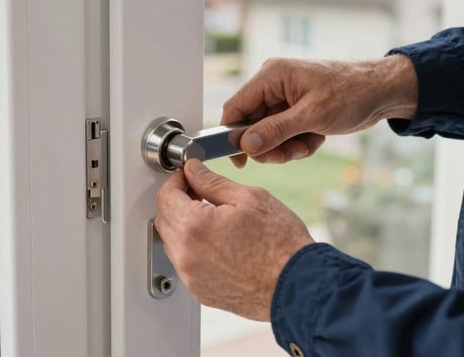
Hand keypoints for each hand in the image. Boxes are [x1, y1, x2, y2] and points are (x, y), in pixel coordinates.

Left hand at [154, 159, 313, 320]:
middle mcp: (186, 255)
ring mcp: (192, 277)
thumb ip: (212, 182)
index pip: (165, 196)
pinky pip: (185, 264)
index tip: (187, 177)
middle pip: (164, 220)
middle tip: (200, 194)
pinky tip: (219, 242)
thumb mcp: (249, 198)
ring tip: (214, 219)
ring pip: (173, 243)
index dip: (175, 181)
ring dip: (184, 227)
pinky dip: (193, 250)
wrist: (299, 286)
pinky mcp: (201, 291)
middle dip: (177, 203)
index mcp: (194, 226)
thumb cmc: (281, 245)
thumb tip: (193, 171)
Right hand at [222, 55, 417, 166]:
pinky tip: (316, 138)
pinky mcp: (296, 111)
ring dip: (286, 147)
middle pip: (251, 126)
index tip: (240, 160)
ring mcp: (284, 99)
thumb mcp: (312, 115)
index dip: (232, 135)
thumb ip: (276, 130)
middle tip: (291, 152)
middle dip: (270, 145)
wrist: (383, 92)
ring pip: (267, 135)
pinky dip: (298, 143)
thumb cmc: (352, 92)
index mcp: (271, 76)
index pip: (235, 107)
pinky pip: (283, 135)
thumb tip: (246, 144)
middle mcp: (273, 86)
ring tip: (309, 143)